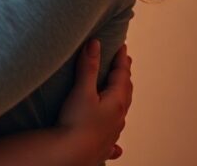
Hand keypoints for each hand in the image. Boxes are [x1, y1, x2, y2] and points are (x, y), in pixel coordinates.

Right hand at [58, 40, 132, 162]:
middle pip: (125, 92)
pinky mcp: (103, 146)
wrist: (71, 153)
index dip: (121, 59)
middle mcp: (118, 117)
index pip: (122, 75)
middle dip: (124, 77)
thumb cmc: (77, 122)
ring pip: (122, 113)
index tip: (122, 47)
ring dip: (122, 99)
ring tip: (120, 94)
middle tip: (124, 64)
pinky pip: (114, 141)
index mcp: (116, 101)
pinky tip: (118, 147)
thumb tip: (95, 44)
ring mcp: (112, 132)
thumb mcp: (82, 90)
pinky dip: (116, 139)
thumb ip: (88, 67)